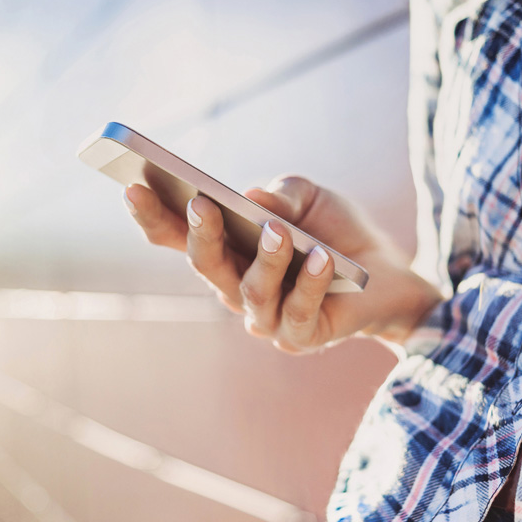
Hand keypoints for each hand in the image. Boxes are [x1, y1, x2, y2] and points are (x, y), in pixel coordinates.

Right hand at [123, 176, 442, 352]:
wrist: (390, 270)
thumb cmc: (337, 231)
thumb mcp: (311, 198)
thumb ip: (282, 194)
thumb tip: (255, 199)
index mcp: (228, 251)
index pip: (179, 238)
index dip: (153, 216)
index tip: (131, 185)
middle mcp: (237, 287)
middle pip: (206, 267)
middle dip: (200, 236)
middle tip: (200, 204)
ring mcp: (267, 317)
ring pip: (251, 292)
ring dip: (265, 259)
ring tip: (279, 231)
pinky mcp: (302, 336)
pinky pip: (298, 312)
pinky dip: (309, 284)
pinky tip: (323, 258)